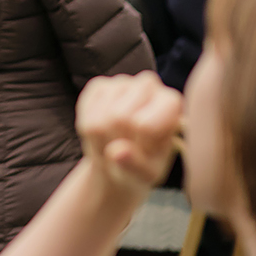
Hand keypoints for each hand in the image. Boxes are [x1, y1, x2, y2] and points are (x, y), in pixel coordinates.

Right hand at [75, 72, 181, 192]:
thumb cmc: (143, 165)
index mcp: (171, 103)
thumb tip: (116, 152)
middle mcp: (148, 85)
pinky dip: (88, 130)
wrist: (122, 159)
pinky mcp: (99, 85)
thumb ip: (136, 166)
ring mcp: (121, 82)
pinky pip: (85, 113)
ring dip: (101, 139)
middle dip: (116, 141)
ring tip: (113, 144)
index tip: (145, 152)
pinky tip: (101, 133)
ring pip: (98, 117)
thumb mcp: (147, 174)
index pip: (145, 125)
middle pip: (118, 117)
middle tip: (124, 151)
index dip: (139, 146)